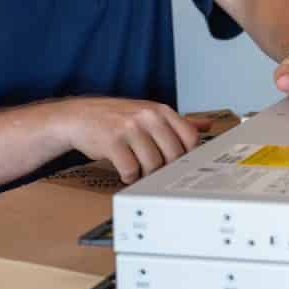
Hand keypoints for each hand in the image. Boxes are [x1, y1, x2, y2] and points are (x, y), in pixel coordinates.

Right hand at [56, 96, 204, 183]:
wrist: (80, 117)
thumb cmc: (118, 118)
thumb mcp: (150, 113)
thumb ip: (178, 122)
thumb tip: (208, 125)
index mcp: (162, 111)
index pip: (190, 137)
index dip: (188, 155)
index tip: (180, 164)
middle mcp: (149, 117)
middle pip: (173, 154)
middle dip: (166, 169)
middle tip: (156, 172)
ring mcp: (131, 128)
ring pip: (153, 164)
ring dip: (146, 175)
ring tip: (138, 171)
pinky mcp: (113, 142)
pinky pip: (130, 170)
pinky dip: (129, 177)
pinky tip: (125, 173)